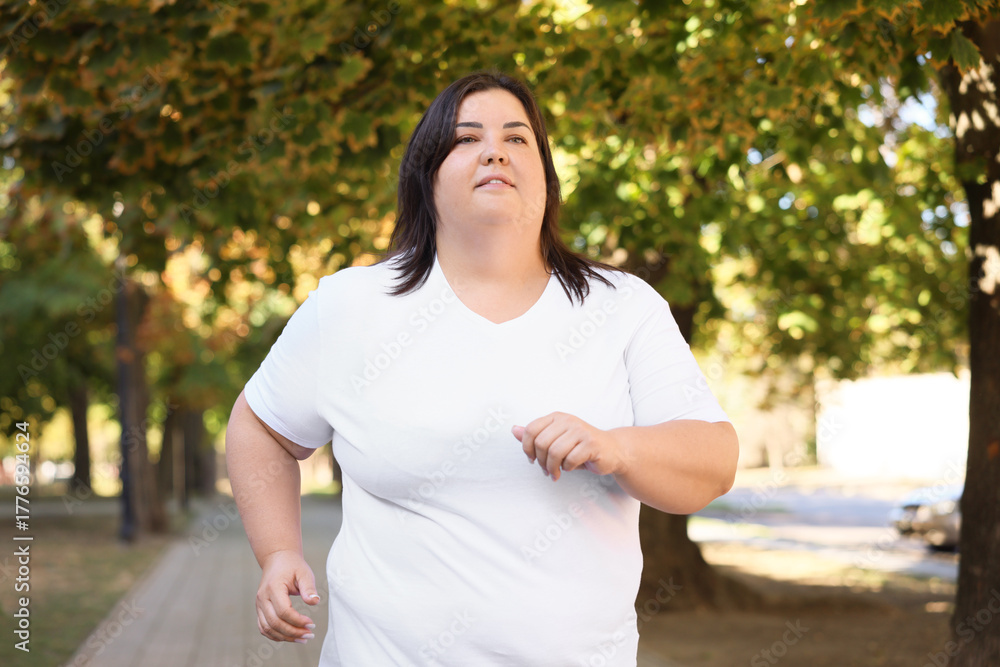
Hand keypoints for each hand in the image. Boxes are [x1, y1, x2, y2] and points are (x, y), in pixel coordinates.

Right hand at [256, 549, 320, 643]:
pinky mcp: (260, 609)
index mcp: (273, 588)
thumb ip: (309, 587)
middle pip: (275, 622)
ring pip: (268, 628)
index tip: (312, 624)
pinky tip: (290, 637)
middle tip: (310, 635)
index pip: (283, 611)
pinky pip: (264, 628)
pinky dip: (276, 635)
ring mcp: (259, 604)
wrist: (278, 559)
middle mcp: (262, 598)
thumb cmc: (293, 566)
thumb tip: (315, 602)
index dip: (298, 621)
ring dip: (285, 637)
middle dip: (293, 632)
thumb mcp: (304, 572)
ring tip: (303, 639)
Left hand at [511, 412, 628, 480]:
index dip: (527, 448)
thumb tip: (513, 430)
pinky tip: (570, 468)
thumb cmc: (580, 447)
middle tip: (546, 470)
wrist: (612, 451)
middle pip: (541, 443)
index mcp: (556, 417)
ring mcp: (580, 430)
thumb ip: (535, 436)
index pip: (531, 430)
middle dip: (540, 461)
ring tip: (555, 473)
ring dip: (552, 468)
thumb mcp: (555, 440)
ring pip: (554, 452)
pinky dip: (567, 468)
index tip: (531, 459)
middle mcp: (568, 420)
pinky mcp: (591, 443)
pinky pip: (570, 459)